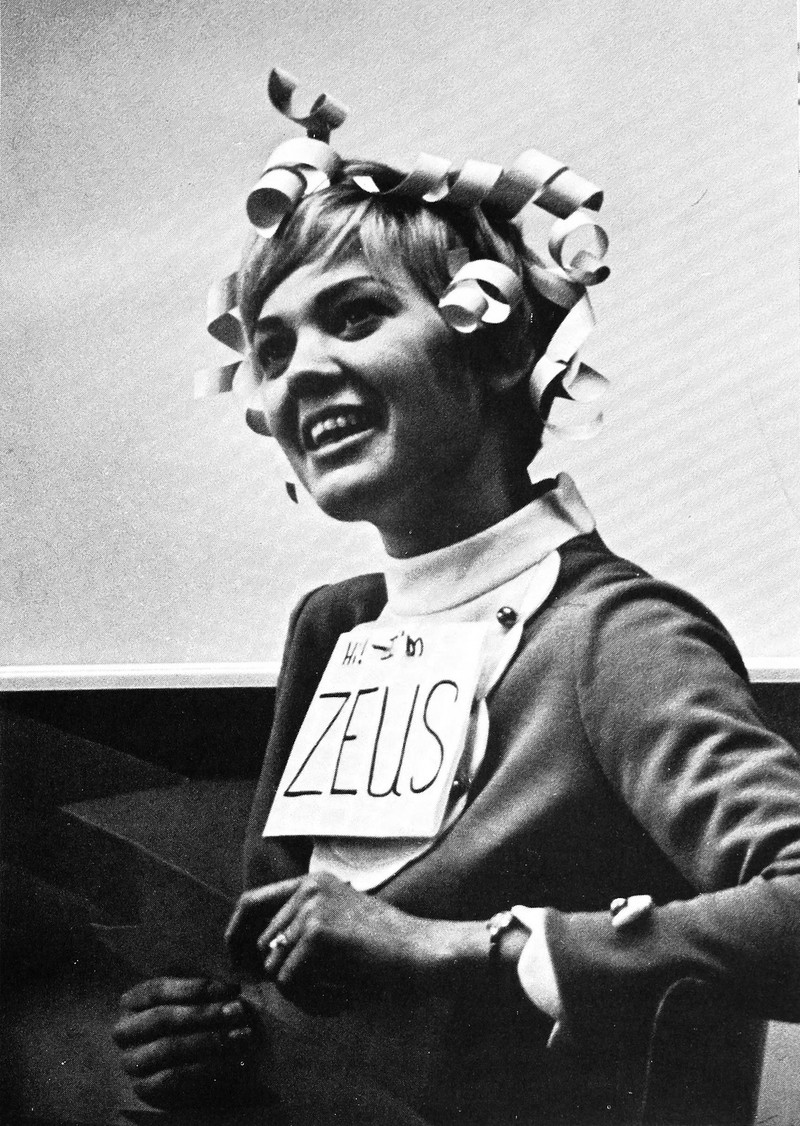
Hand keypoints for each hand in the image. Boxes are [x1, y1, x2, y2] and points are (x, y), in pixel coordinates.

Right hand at [112, 977, 258, 1108]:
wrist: (190, 1060)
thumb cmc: (193, 1018)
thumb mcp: (195, 997)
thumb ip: (206, 991)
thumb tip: (230, 990)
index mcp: (133, 1001)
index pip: (158, 989)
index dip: (196, 987)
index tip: (231, 988)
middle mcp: (125, 1030)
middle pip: (162, 1018)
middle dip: (203, 1013)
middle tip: (237, 1010)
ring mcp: (131, 1061)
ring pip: (167, 1048)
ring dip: (207, 1040)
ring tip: (239, 1035)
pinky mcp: (144, 1087)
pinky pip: (172, 1078)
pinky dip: (204, 1067)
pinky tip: (230, 1060)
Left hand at [225, 873, 436, 1007]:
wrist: (423, 951)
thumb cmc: (386, 949)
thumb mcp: (341, 925)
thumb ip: (302, 931)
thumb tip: (257, 960)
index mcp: (313, 882)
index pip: (252, 901)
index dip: (235, 933)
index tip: (235, 960)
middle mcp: (308, 889)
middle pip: (262, 947)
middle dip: (286, 976)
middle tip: (325, 988)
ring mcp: (312, 907)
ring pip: (275, 968)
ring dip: (301, 990)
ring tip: (338, 988)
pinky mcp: (317, 933)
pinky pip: (289, 981)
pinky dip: (311, 997)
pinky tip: (341, 992)